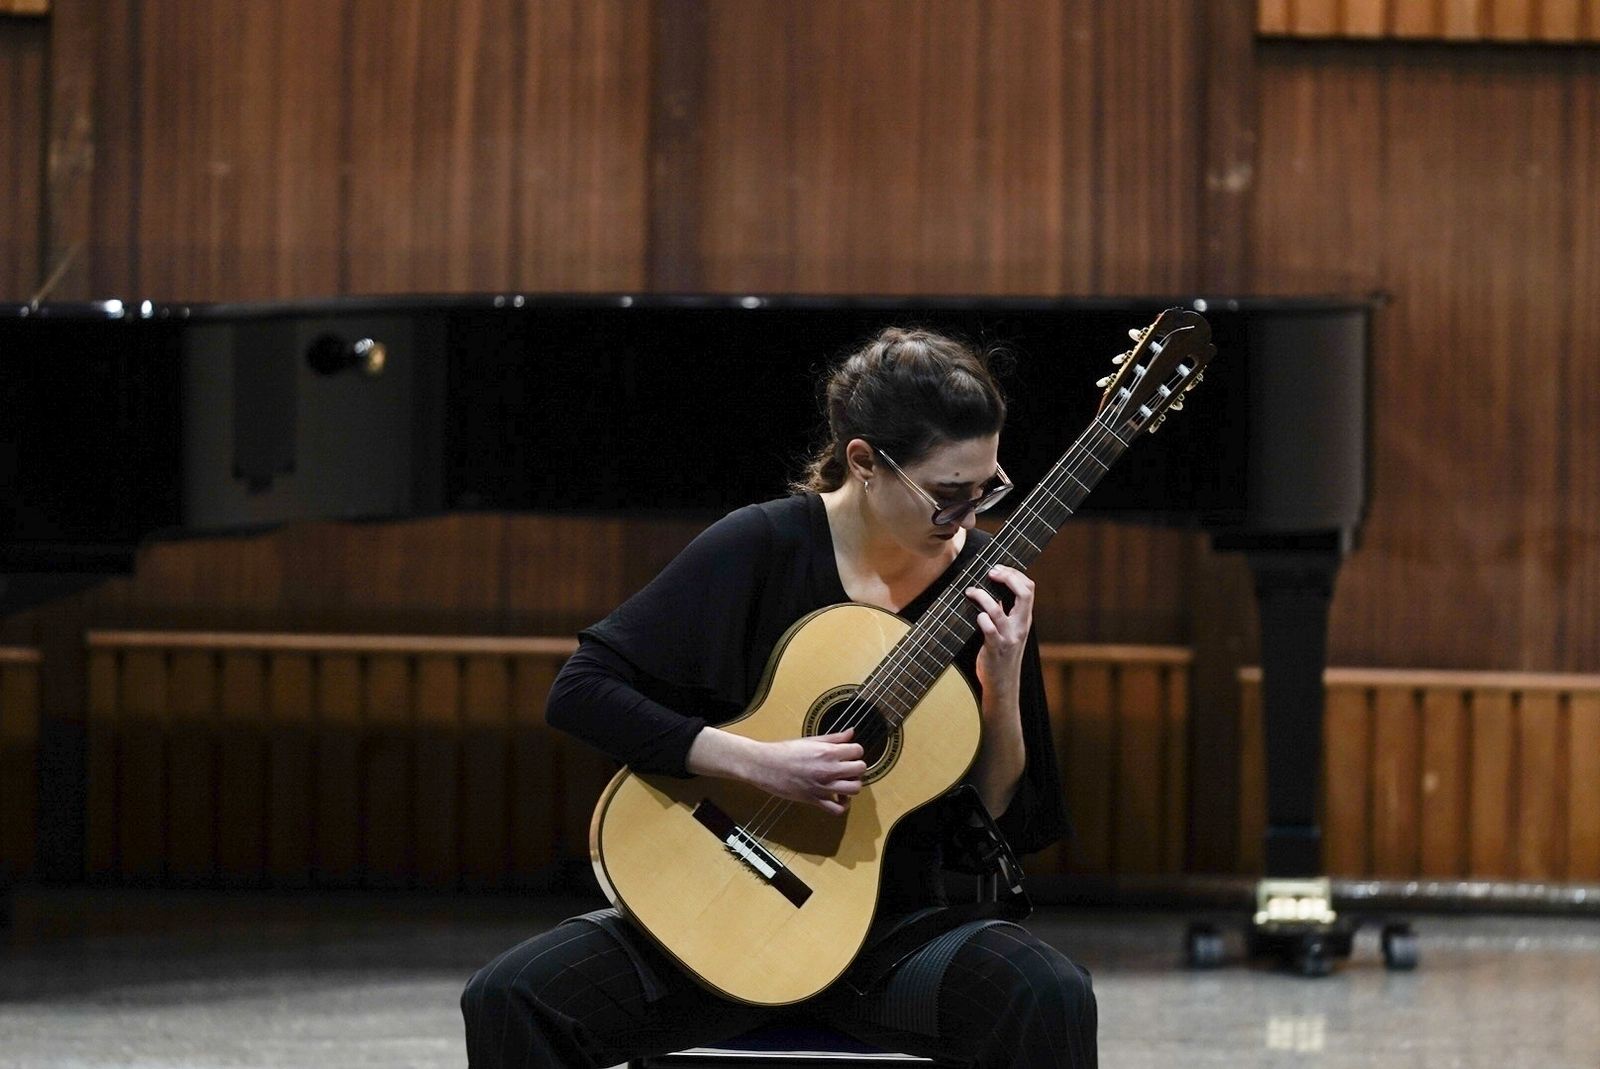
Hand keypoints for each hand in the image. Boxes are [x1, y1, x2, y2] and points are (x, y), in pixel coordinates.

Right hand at [745, 729, 866, 815]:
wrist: (765, 765)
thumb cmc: (786, 751)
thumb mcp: (811, 739)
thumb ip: (834, 738)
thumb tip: (851, 733)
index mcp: (828, 752)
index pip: (858, 751)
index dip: (855, 751)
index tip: (848, 753)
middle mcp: (829, 769)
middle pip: (860, 769)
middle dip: (857, 767)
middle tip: (848, 767)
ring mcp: (823, 786)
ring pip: (854, 789)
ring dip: (852, 785)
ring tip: (844, 781)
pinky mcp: (815, 800)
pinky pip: (837, 809)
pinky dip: (842, 805)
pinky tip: (838, 798)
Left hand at [967, 565, 1033, 696]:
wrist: (1002, 684)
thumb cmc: (1002, 654)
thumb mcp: (1010, 631)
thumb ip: (1007, 612)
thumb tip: (993, 588)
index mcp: (1024, 619)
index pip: (1029, 588)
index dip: (1015, 574)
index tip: (998, 568)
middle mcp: (1020, 626)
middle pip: (1024, 593)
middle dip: (1007, 577)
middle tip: (990, 572)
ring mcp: (1009, 637)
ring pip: (997, 609)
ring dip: (981, 596)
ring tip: (971, 591)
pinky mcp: (995, 648)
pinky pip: (988, 628)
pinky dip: (980, 617)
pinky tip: (975, 616)